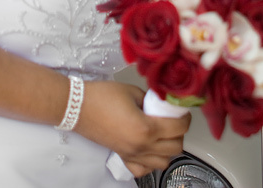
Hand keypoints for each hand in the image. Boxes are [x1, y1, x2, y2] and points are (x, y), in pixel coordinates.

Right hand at [75, 81, 190, 177]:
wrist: (77, 106)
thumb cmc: (100, 97)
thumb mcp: (132, 91)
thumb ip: (151, 101)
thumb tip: (162, 106)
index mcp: (146, 128)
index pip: (179, 129)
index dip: (185, 119)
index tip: (182, 112)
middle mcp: (141, 145)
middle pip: (175, 148)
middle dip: (179, 134)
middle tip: (174, 121)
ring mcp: (132, 154)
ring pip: (163, 162)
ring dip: (168, 149)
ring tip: (163, 134)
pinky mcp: (123, 156)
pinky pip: (143, 169)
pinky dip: (150, 162)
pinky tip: (149, 149)